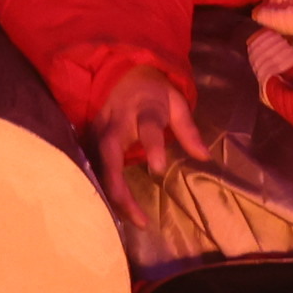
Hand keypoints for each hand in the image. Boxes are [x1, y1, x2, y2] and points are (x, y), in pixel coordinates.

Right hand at [88, 66, 204, 213]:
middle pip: (110, 155)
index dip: (152, 146)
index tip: (159, 168)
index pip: (148, 128)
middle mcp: (116, 122)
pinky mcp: (87, 139)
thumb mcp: (176, 102)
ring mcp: (97, 131)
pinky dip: (99, 188)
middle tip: (139, 217)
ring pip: (96, 165)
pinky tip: (111, 210)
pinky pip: (90, 166)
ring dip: (110, 194)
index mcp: (142, 110)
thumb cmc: (153, 92)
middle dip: (119, 187)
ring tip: (130, 220)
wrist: (121, 71)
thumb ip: (187, 129)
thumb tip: (205, 157)